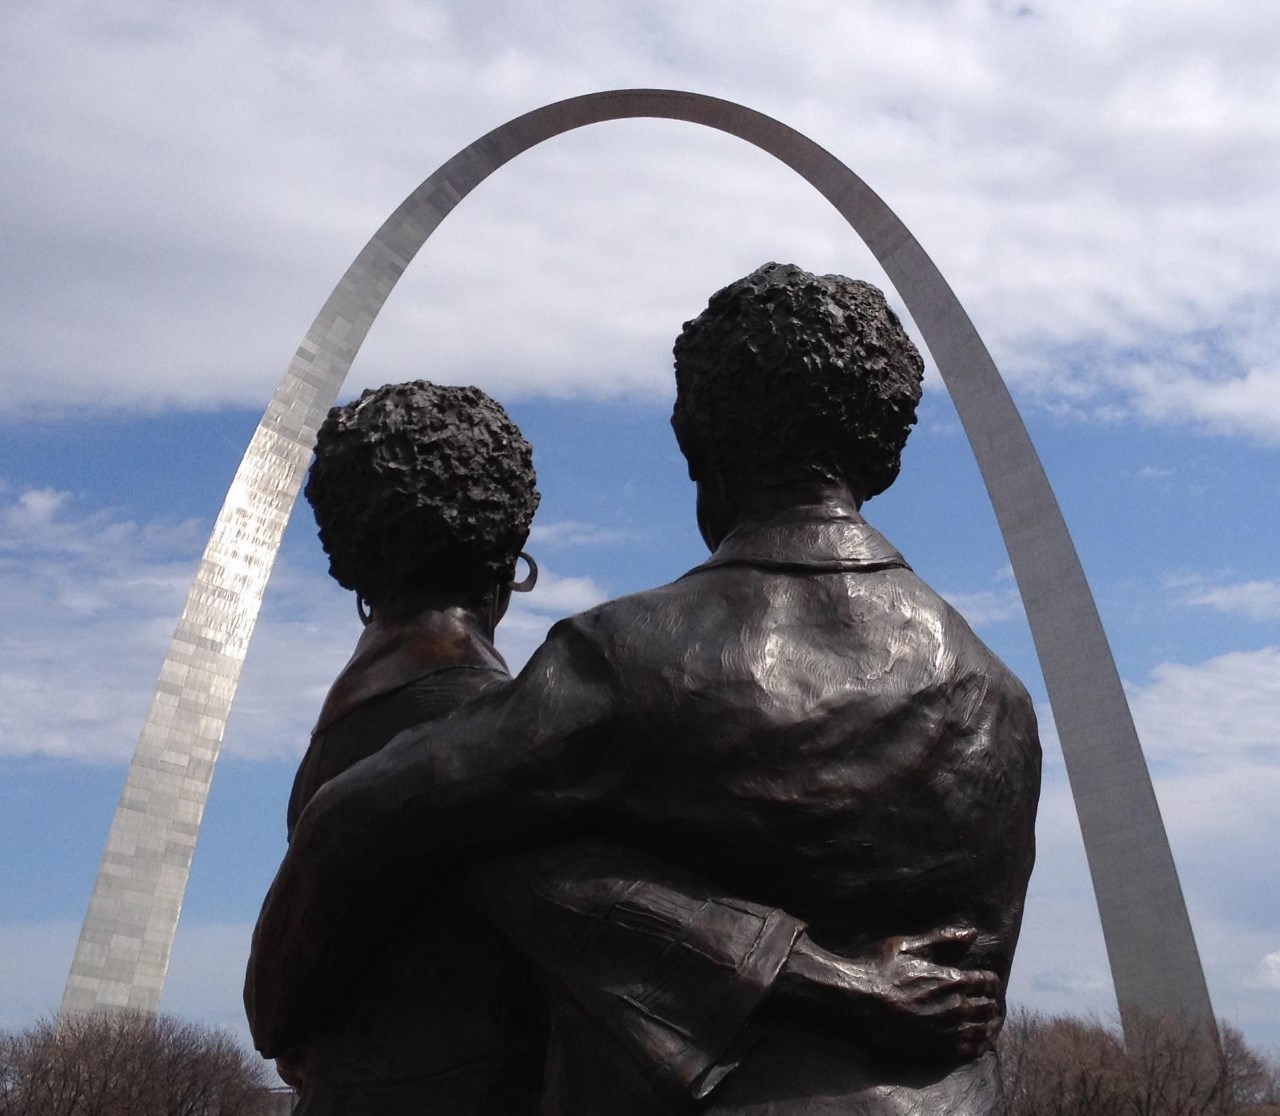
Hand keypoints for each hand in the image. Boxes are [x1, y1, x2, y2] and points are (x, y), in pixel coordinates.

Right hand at [776, 926, 1000, 1060]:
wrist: (857, 1001)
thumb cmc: (879, 968)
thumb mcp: (909, 945)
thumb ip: (943, 939)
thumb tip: (973, 932)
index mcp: (951, 979)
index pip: (988, 982)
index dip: (990, 981)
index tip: (986, 981)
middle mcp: (955, 1006)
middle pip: (989, 1007)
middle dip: (991, 1002)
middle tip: (987, 1001)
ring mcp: (947, 1030)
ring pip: (983, 1030)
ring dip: (988, 1025)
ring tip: (987, 1023)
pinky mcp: (936, 1049)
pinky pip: (969, 1051)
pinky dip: (979, 1047)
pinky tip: (977, 1043)